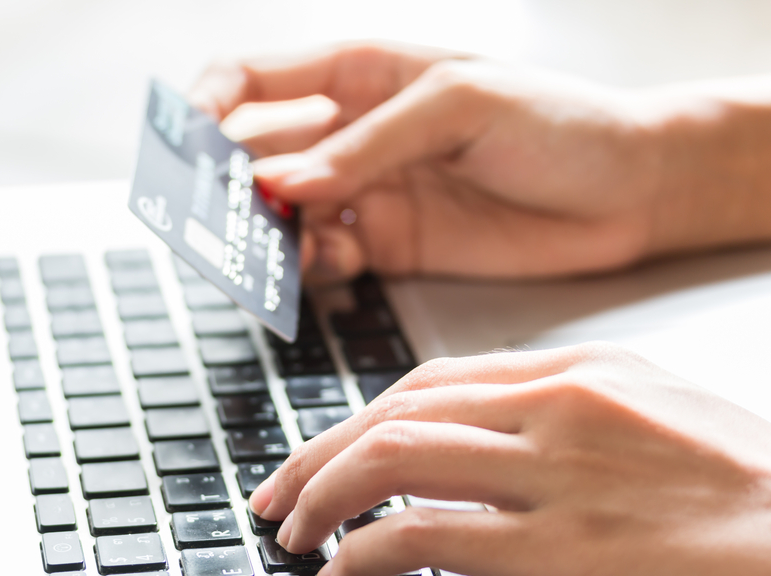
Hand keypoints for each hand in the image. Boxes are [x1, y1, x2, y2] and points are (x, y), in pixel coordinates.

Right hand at [189, 43, 770, 283]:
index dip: (205, 105)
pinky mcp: (386, 246)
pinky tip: (321, 268)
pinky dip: (307, 268)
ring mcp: (365, 193)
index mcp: (361, 73)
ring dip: (259, 234)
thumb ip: (368, 142)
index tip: (184, 144)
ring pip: (280, 214)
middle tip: (206, 217)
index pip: (253, 78)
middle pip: (253, 152)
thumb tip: (282, 179)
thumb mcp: (462, 104)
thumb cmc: (557, 121)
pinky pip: (322, 258)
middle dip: (219, 182)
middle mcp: (351, 134)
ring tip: (261, 253)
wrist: (626, 194)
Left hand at [249, 342, 770, 575]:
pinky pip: (426, 532)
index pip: (430, 382)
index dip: (358, 417)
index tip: (321, 451)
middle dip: (316, 453)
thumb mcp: (656, 426)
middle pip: (394, 410)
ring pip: (393, 457)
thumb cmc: (758, 498)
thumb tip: (490, 455)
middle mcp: (559, 405)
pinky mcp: (565, 545)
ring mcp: (559, 469)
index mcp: (579, 373)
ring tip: (296, 534)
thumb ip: (569, 426)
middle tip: (276, 493)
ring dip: (324, 496)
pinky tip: (345, 573)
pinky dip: (365, 550)